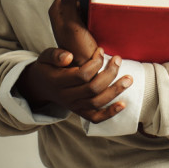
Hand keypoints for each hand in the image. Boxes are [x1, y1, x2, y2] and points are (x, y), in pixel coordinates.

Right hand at [16, 47, 132, 123]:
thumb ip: (55, 55)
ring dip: (115, 91)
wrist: (40, 87)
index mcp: (57, 81)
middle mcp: (66, 97)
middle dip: (109, 73)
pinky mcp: (79, 112)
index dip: (95, 62)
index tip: (101, 50)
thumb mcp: (45, 56)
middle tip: (118, 59)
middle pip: (93, 88)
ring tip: (128, 78)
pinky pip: (95, 117)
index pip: (82, 75)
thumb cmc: (47, 67)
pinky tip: (123, 104)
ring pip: (97, 102)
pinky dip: (110, 113)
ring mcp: (73, 106)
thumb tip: (69, 56)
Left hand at [49, 0, 97, 65]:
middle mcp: (63, 13)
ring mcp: (74, 18)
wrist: (87, 67)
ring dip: (94, 3)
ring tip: (101, 10)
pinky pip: (90, 10)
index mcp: (57, 10)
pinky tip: (102, 16)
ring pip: (85, 2)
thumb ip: (68, 3)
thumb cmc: (78, 49)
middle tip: (98, 2)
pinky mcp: (83, 24)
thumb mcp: (72, 25)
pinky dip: (96, 11)